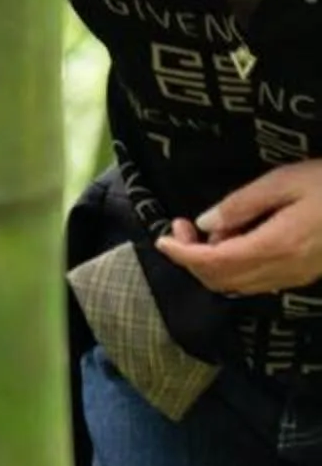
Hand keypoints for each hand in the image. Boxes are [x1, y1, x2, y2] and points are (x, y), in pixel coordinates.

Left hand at [152, 161, 321, 294]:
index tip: (162, 238)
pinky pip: (255, 282)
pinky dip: (233, 267)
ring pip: (235, 285)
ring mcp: (293, 276)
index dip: (181, 254)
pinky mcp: (302, 275)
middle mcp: (281, 270)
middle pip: (219, 279)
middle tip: (182, 227)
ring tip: (212, 228)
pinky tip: (238, 238)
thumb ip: (243, 204)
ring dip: (211, 264)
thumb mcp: (287, 180)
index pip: (212, 263)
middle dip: (191, 258)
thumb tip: (204, 223)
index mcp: (275, 246)